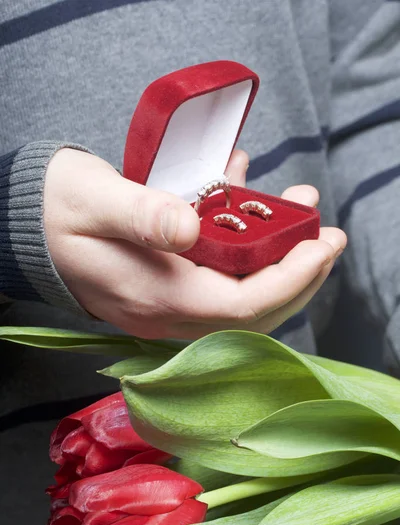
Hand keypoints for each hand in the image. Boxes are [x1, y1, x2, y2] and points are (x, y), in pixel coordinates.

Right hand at [44, 148, 345, 338]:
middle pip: (254, 309)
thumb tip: (191, 228)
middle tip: (326, 232)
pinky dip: (246, 250)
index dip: (292, 277)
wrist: (27, 228)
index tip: (324, 242)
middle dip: (299, 273)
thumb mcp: (95, 200)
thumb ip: (143, 214)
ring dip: (278, 260)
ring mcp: (169, 306)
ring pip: (243, 297)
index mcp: (156, 296)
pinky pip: (221, 280)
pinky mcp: (168, 291)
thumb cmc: (57, 211)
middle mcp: (168, 312)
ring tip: (294, 209)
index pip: (244, 304)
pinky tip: (244, 204)